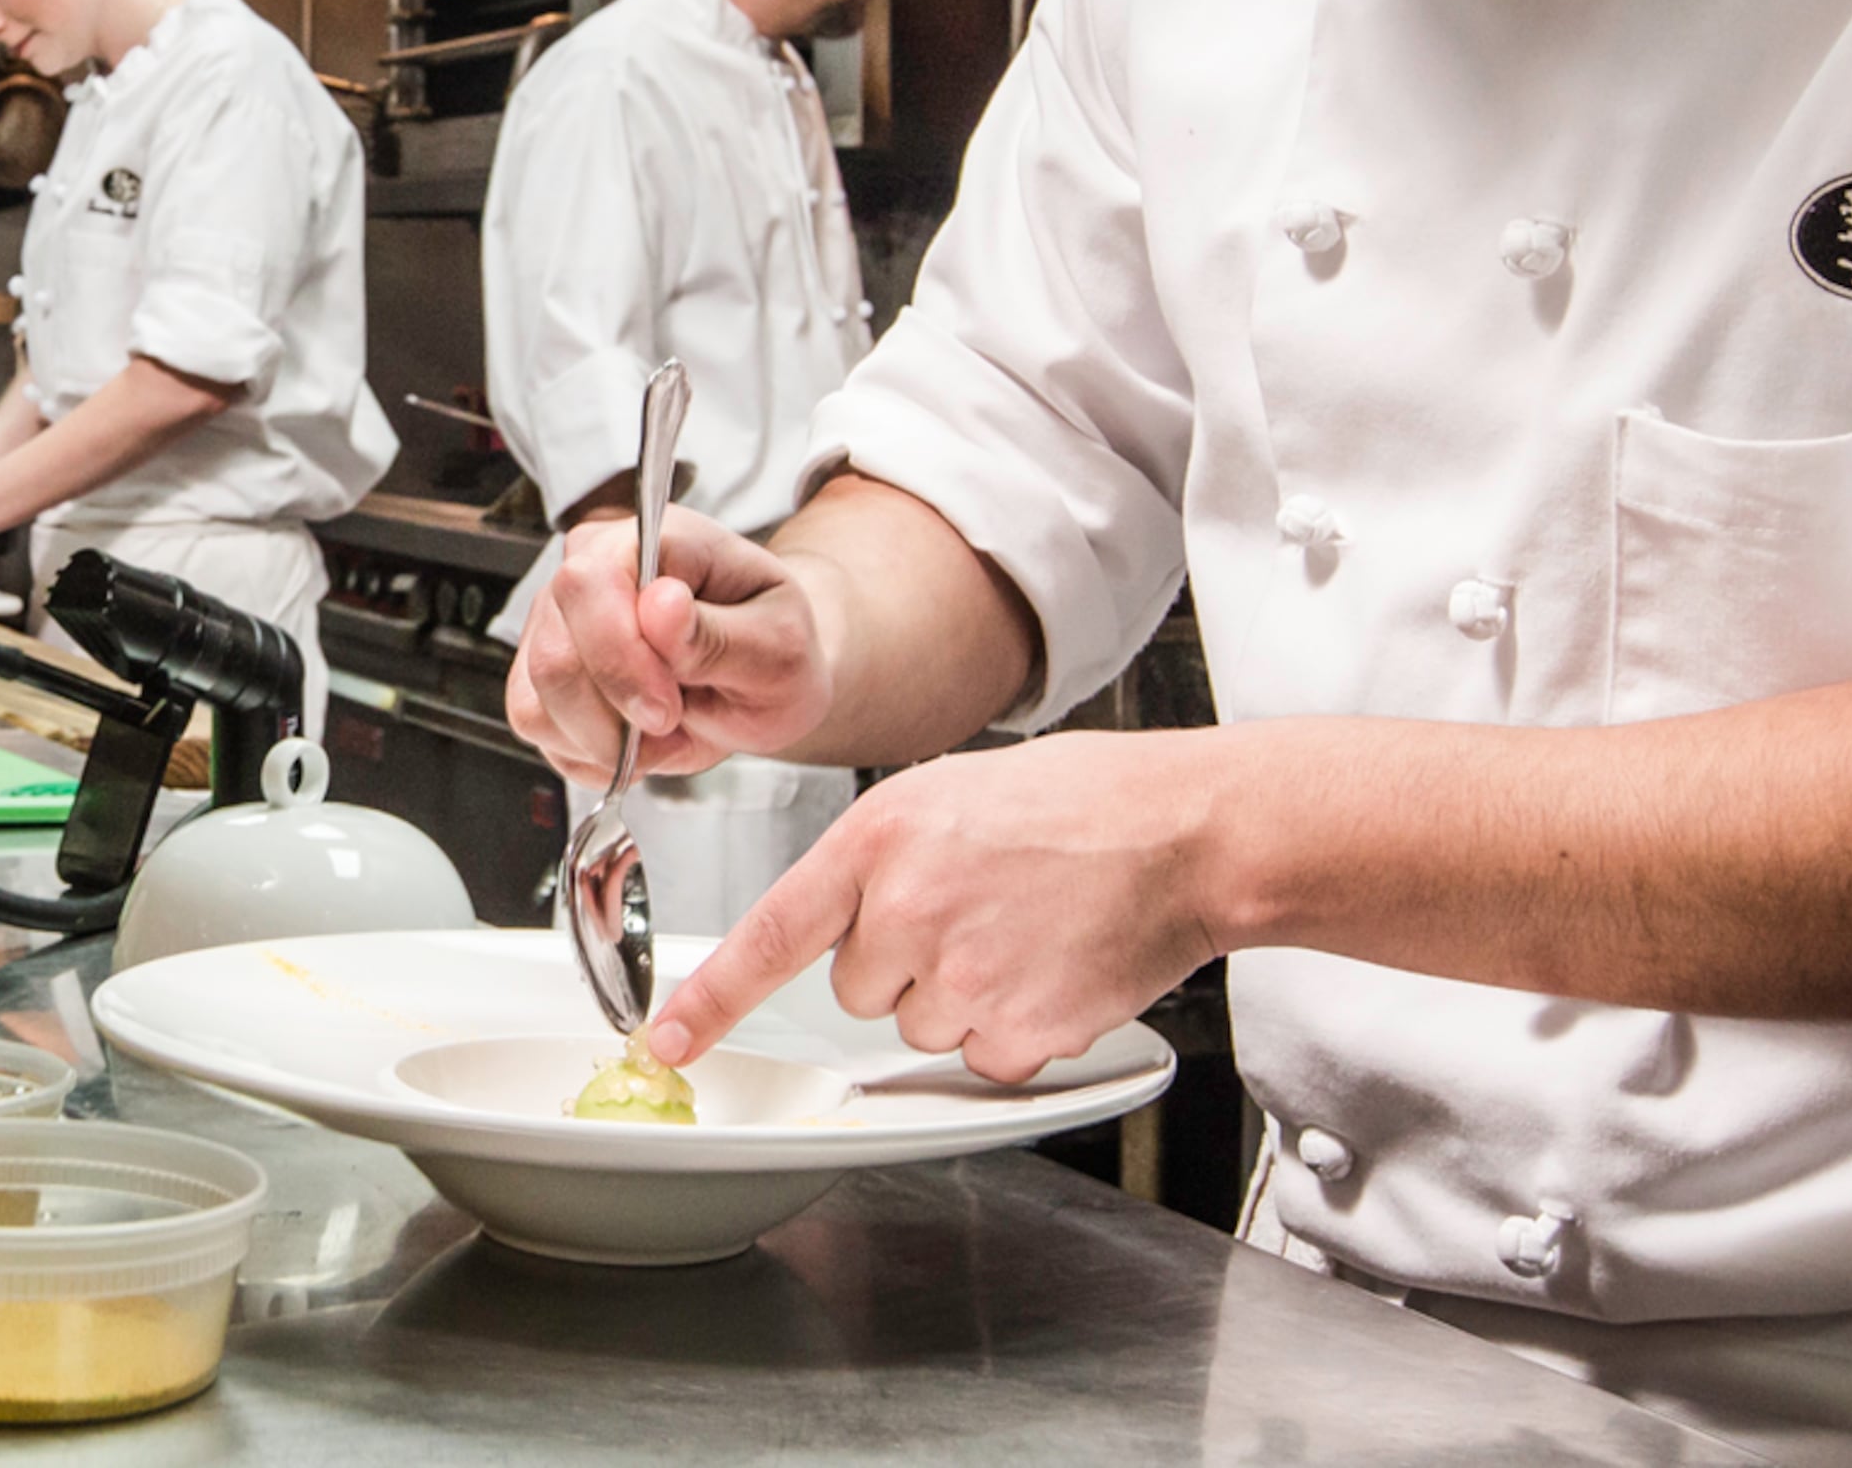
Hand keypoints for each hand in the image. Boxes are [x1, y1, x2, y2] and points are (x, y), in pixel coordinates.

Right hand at [504, 507, 831, 786]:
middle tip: (674, 728)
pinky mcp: (544, 673)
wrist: (764, 673)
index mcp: (652, 540)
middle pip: (554, 655)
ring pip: (536, 702)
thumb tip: (660, 606)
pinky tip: (636, 743)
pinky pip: (539, 728)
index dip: (619, 660)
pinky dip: (589, 754)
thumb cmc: (774, 647)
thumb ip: (718, 634)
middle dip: (613, 716)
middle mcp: (590, 569)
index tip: (668, 710)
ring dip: (605, 742)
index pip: (589, 585)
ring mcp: (558, 620)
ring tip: (665, 735)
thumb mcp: (778, 648)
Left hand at [644, 731, 1237, 1081]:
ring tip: (1024, 928)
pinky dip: (1014, 1028)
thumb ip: (881, 858)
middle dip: (904, 961)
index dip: (712, 1001)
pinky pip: (982, 1058)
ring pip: (920, 1025)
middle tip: (977, 907)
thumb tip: (846, 918)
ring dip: (961, 994)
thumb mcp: (948, 794)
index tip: (667, 1041)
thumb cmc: (1079, 802)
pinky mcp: (1019, 1028)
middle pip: (858, 988)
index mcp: (879, 839)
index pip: (772, 936)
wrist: (1184, 830)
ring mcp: (964, 975)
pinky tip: (1051, 967)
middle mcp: (909, 910)